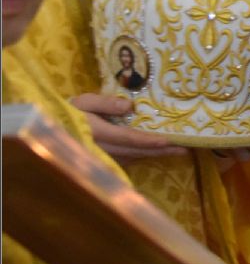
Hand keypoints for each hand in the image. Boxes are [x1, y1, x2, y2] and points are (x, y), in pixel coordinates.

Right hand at [71, 93, 187, 162]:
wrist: (49, 132)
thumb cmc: (67, 112)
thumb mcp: (83, 101)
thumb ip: (105, 103)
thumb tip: (129, 105)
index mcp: (97, 132)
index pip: (127, 138)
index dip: (148, 141)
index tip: (168, 141)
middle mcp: (102, 149)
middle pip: (136, 151)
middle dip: (161, 151)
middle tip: (185, 149)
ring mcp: (102, 158)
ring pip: (133, 158)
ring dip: (155, 155)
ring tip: (177, 151)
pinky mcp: (103, 162)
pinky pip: (126, 160)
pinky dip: (142, 156)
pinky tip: (155, 153)